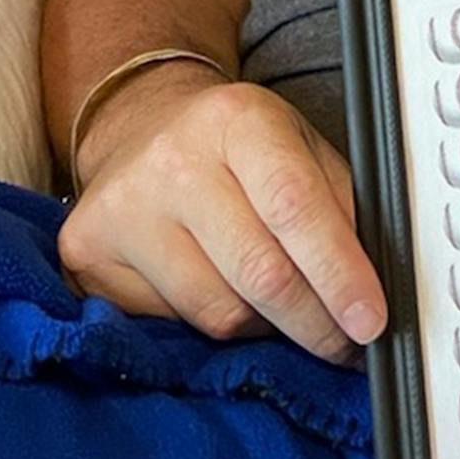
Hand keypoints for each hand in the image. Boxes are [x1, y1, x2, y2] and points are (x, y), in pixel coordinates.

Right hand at [59, 63, 385, 364]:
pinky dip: (210, 328)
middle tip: (343, 340)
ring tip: (279, 308)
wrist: (141, 124)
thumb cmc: (233, 143)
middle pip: (259, 272)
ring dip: (265, 327)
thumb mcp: (297, 144)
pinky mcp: (88, 250)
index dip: (339, 271)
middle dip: (315, 321)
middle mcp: (174, 159)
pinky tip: (219, 293)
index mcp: (238, 118)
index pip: (294, 205)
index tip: (369, 319)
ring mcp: (125, 206)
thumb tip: (371, 281)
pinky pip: (171, 326)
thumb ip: (338, 202)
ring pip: (219, 313)